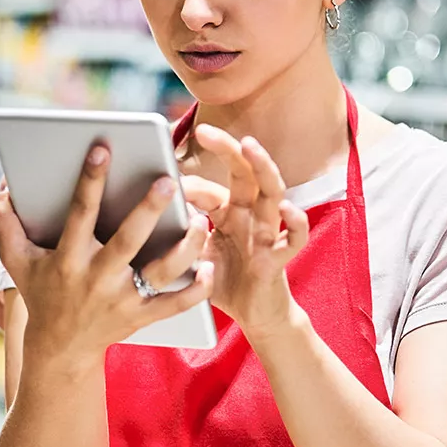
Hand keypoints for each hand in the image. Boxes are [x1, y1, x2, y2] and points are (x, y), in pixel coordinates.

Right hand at [0, 144, 212, 359]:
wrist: (60, 349)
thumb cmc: (42, 294)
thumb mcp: (16, 261)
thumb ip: (5, 223)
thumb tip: (4, 188)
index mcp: (68, 259)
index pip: (80, 213)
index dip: (90, 180)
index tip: (103, 149)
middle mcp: (97, 278)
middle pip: (128, 240)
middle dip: (147, 210)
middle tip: (168, 181)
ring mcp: (123, 299)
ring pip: (161, 270)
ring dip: (185, 247)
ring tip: (201, 219)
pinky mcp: (142, 317)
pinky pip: (175, 304)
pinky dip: (196, 290)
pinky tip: (209, 267)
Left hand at [183, 124, 310, 334]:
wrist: (253, 316)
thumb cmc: (225, 281)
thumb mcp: (195, 254)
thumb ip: (180, 234)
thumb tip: (152, 213)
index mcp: (231, 212)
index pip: (214, 184)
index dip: (190, 180)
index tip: (164, 172)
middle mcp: (252, 216)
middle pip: (246, 173)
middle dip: (229, 149)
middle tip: (205, 130)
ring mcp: (268, 233)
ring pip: (273, 192)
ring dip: (263, 167)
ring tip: (250, 147)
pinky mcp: (279, 257)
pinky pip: (294, 237)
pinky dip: (294, 222)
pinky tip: (285, 210)